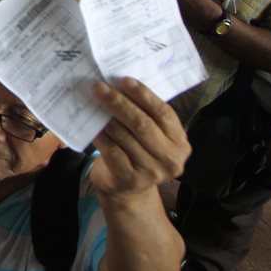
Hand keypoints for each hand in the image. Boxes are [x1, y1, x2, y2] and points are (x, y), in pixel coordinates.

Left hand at [89, 77, 188, 199]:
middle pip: (142, 124)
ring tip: (93, 102)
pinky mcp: (130, 180)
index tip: (124, 80)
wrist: (127, 190)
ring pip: (125, 137)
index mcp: (179, 142)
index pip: (163, 113)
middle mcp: (169, 158)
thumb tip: (118, 84)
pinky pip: (113, 152)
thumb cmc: (138, 152)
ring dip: (107, 117)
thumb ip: (144, 114)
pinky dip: (101, 136)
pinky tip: (92, 126)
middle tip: (100, 88)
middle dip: (119, 103)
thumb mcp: (150, 135)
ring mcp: (151, 172)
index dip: (144, 95)